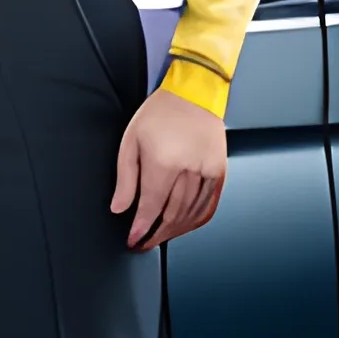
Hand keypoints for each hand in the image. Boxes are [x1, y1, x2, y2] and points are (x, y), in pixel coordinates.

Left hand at [112, 88, 226, 250]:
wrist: (194, 94)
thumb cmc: (160, 113)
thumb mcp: (131, 141)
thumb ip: (126, 179)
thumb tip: (119, 207)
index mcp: (163, 162)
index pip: (150, 207)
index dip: (141, 228)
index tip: (134, 240)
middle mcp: (188, 169)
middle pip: (171, 214)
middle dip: (156, 234)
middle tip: (144, 243)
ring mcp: (207, 171)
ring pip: (190, 213)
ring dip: (175, 231)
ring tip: (160, 238)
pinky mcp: (219, 171)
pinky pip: (209, 204)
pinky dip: (196, 220)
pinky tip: (185, 227)